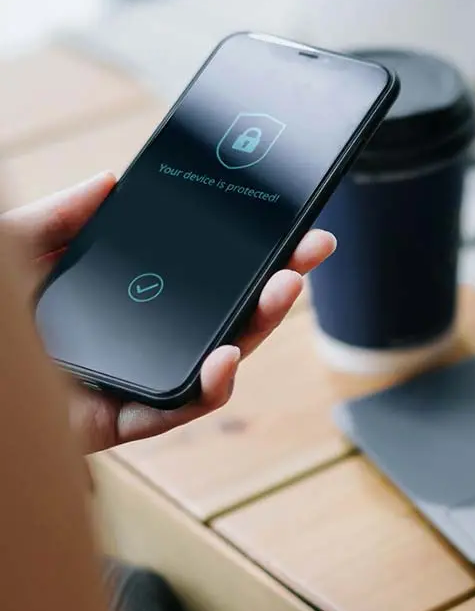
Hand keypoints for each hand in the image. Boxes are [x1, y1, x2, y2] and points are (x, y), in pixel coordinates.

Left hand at [2, 171, 335, 452]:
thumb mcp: (9, 249)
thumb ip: (55, 218)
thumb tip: (110, 182)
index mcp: (110, 302)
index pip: (190, 278)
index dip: (240, 256)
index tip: (280, 226)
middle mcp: (126, 345)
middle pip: (215, 319)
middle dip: (270, 288)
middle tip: (308, 251)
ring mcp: (121, 388)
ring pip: (209, 367)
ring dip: (257, 331)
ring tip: (284, 291)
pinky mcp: (105, 428)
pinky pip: (169, 415)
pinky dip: (207, 391)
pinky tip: (227, 359)